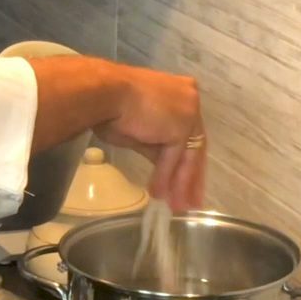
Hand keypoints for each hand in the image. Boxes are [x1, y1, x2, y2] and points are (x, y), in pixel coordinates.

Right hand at [27, 56, 208, 212]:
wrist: (105, 93)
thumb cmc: (112, 104)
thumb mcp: (139, 128)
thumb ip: (155, 144)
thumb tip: (161, 165)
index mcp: (181, 92)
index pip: (189, 132)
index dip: (187, 158)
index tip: (186, 179)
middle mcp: (190, 100)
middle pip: (195, 146)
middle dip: (192, 177)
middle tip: (191, 201)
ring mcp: (188, 114)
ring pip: (187, 156)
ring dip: (181, 184)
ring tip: (177, 206)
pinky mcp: (180, 129)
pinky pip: (173, 159)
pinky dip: (166, 178)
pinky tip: (160, 194)